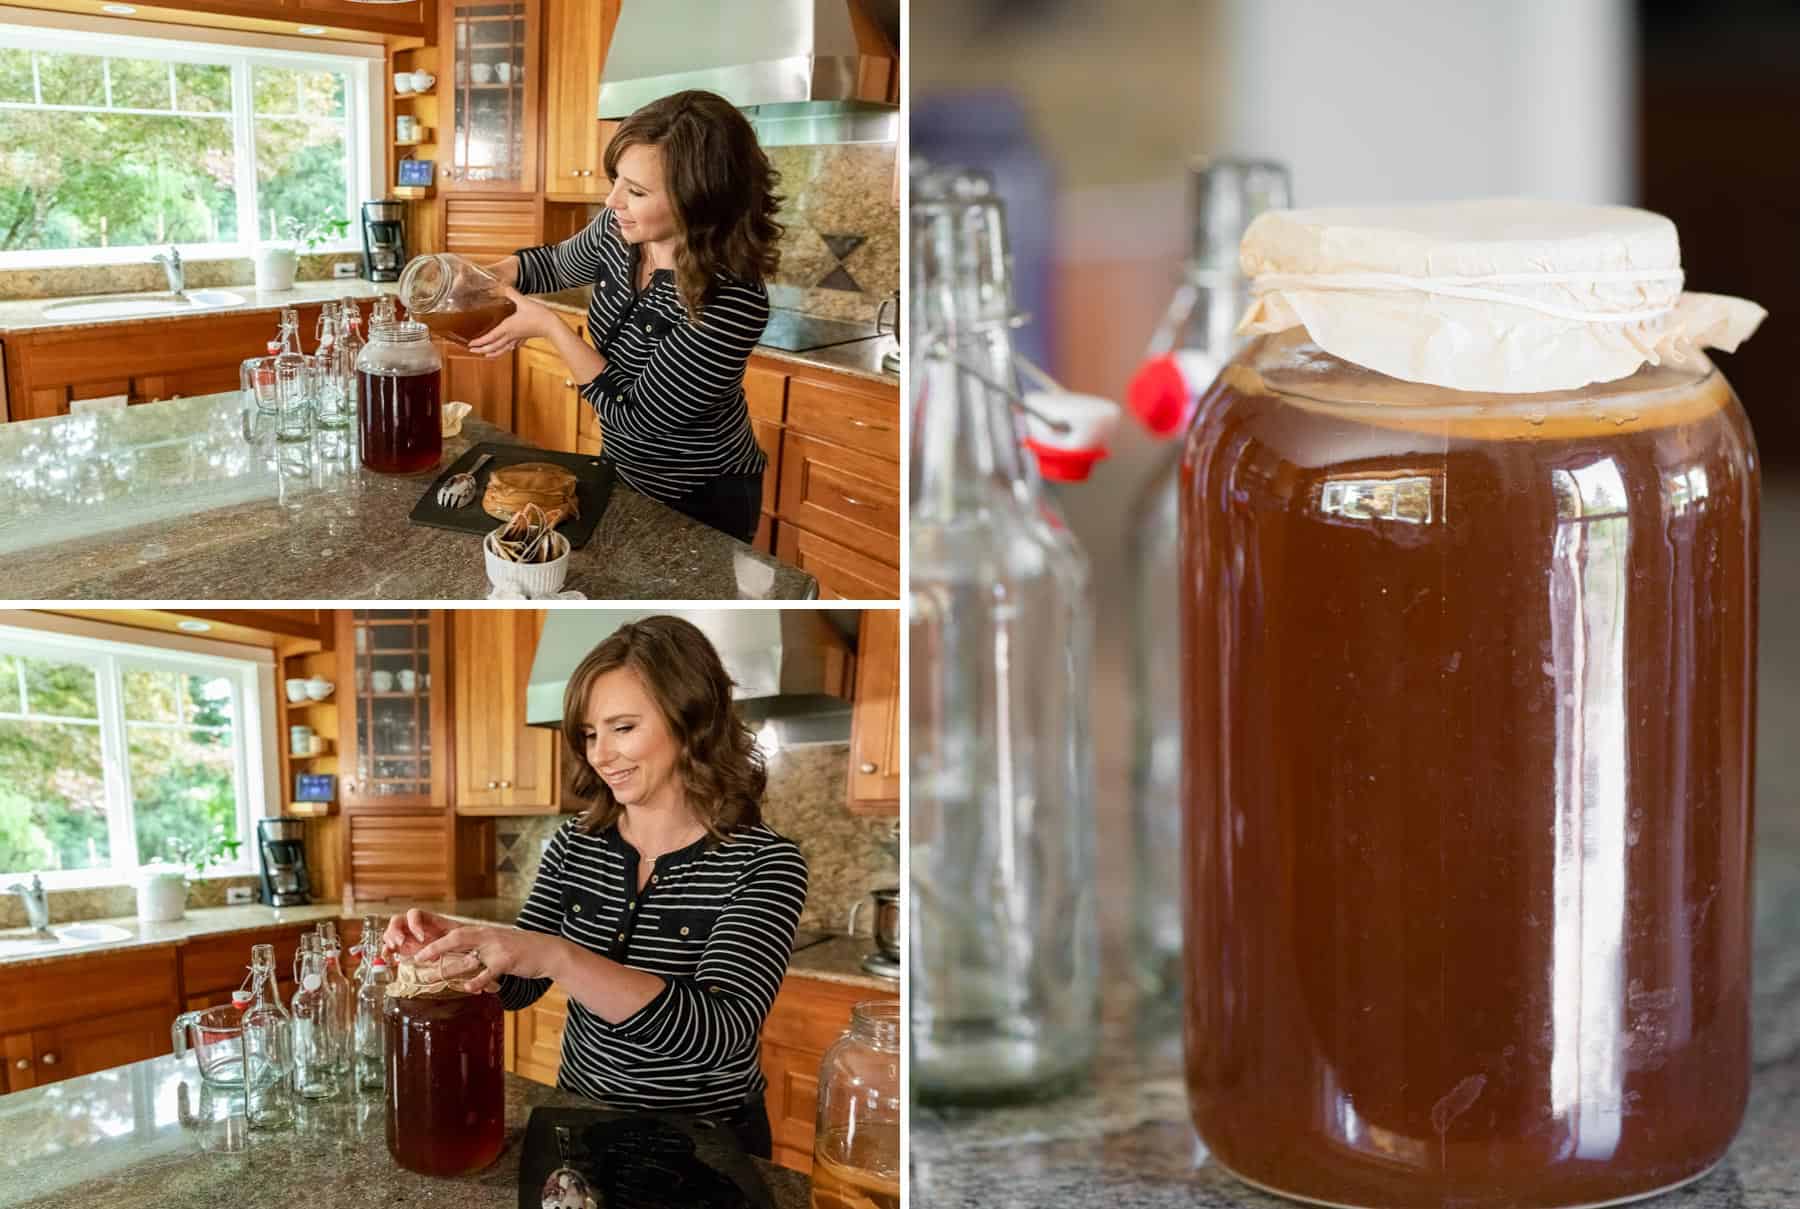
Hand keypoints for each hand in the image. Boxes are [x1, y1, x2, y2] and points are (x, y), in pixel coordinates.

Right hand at [382, 907, 456, 957]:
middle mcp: (412, 926)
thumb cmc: (457, 938)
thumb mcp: (454, 937)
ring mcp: (406, 937)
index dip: (414, 923)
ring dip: (389, 940)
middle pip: (396, 921)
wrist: (459, 947)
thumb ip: (442, 944)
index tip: (421, 937)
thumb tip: (428, 956)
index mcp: (425, 919)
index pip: (414, 914)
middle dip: (396, 930)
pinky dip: (386, 953)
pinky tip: (389, 959)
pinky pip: (389, 949)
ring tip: (394, 948)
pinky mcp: (402, 949)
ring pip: (390, 933)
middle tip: (401, 942)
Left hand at [414, 924, 564, 992]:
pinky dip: (478, 980)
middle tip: (417, 957)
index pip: (456, 932)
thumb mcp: (499, 947)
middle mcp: (488, 936)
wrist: (548, 951)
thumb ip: (481, 952)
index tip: (419, 949)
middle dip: (436, 946)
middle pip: (457, 937)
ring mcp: (498, 947)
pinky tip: (468, 988)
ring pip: (468, 953)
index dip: (437, 939)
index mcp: (484, 933)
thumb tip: (462, 963)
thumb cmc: (522, 951)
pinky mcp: (508, 960)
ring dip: (447, 965)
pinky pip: (489, 971)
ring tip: (430, 974)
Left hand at [468, 287, 553, 357]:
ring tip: (485, 355)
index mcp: (507, 327)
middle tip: (472, 351)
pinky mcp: (523, 338)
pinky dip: (505, 350)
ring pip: (502, 349)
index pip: (490, 337)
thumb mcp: (523, 301)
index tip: (471, 344)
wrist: (551, 325)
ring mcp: (517, 338)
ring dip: (492, 353)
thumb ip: (512, 294)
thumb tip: (504, 286)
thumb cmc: (538, 315)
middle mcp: (510, 335)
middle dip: (482, 349)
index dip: (480, 341)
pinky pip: (511, 347)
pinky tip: (505, 349)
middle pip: (493, 346)